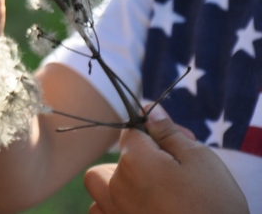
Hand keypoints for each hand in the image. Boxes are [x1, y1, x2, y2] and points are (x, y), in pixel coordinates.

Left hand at [84, 105, 248, 213]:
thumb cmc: (213, 204)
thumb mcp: (200, 159)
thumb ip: (168, 132)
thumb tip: (149, 109)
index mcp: (135, 161)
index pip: (131, 132)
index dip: (154, 135)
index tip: (175, 147)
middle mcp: (117, 185)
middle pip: (115, 159)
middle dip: (135, 160)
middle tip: (167, 173)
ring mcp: (113, 210)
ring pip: (99, 185)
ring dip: (116, 183)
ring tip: (149, 192)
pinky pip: (99, 210)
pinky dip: (111, 207)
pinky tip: (138, 208)